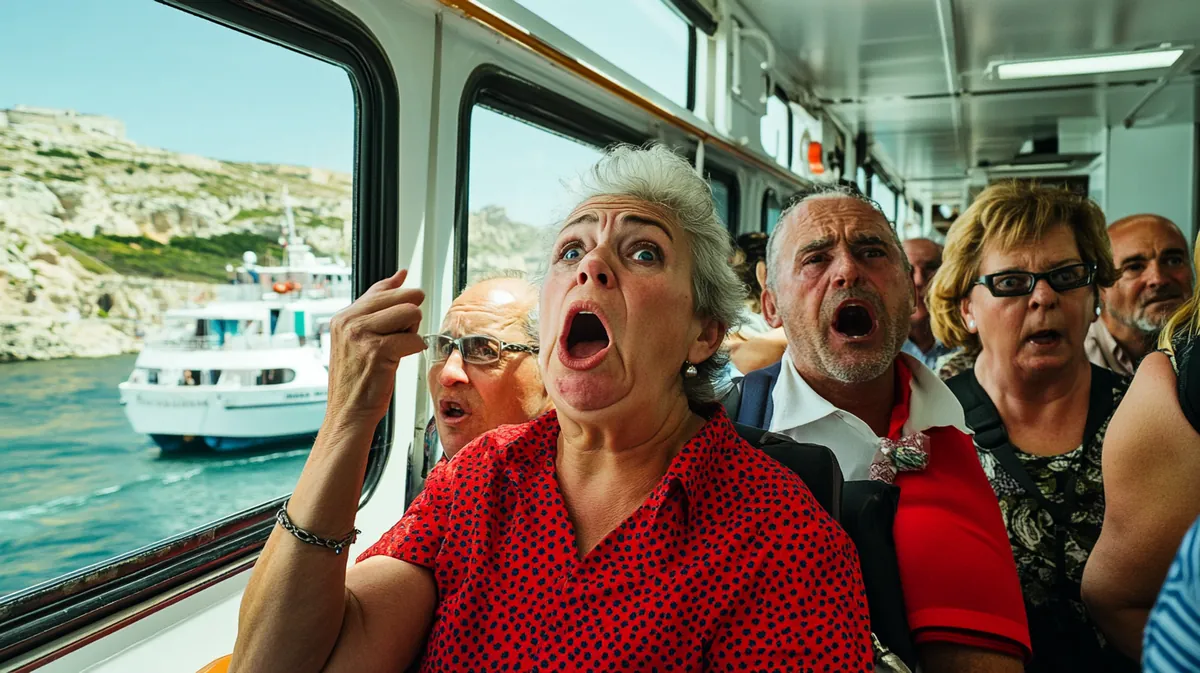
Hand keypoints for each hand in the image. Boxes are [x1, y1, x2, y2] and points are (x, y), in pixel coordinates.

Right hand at [325, 269, 424, 429]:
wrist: (348, 412)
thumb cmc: (357, 379)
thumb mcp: (358, 339)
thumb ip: (376, 309)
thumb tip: (400, 276)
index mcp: (344, 316)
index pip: (380, 289)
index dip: (399, 289)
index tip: (406, 277)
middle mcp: (349, 321)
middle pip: (401, 297)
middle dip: (411, 314)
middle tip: (402, 333)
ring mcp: (361, 335)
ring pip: (410, 313)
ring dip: (413, 331)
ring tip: (399, 346)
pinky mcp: (377, 350)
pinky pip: (413, 338)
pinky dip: (414, 349)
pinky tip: (400, 359)